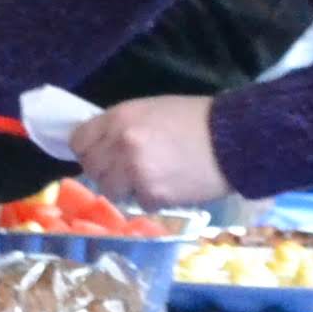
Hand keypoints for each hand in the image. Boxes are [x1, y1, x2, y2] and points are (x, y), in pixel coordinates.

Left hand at [70, 94, 226, 210]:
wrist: (233, 139)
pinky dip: (150, 199)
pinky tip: (169, 185)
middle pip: (91, 167)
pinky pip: (138, 202)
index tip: (98, 153)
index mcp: (119, 118)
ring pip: (110, 189)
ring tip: (149, 178)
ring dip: (126, 187)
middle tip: (126, 169)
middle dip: (106, 170)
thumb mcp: (151, 109)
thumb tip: (100, 142)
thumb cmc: (195, 119)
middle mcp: (121, 144)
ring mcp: (135, 171)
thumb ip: (121, 125)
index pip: (79, 140)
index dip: (87, 149)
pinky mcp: (153, 195)